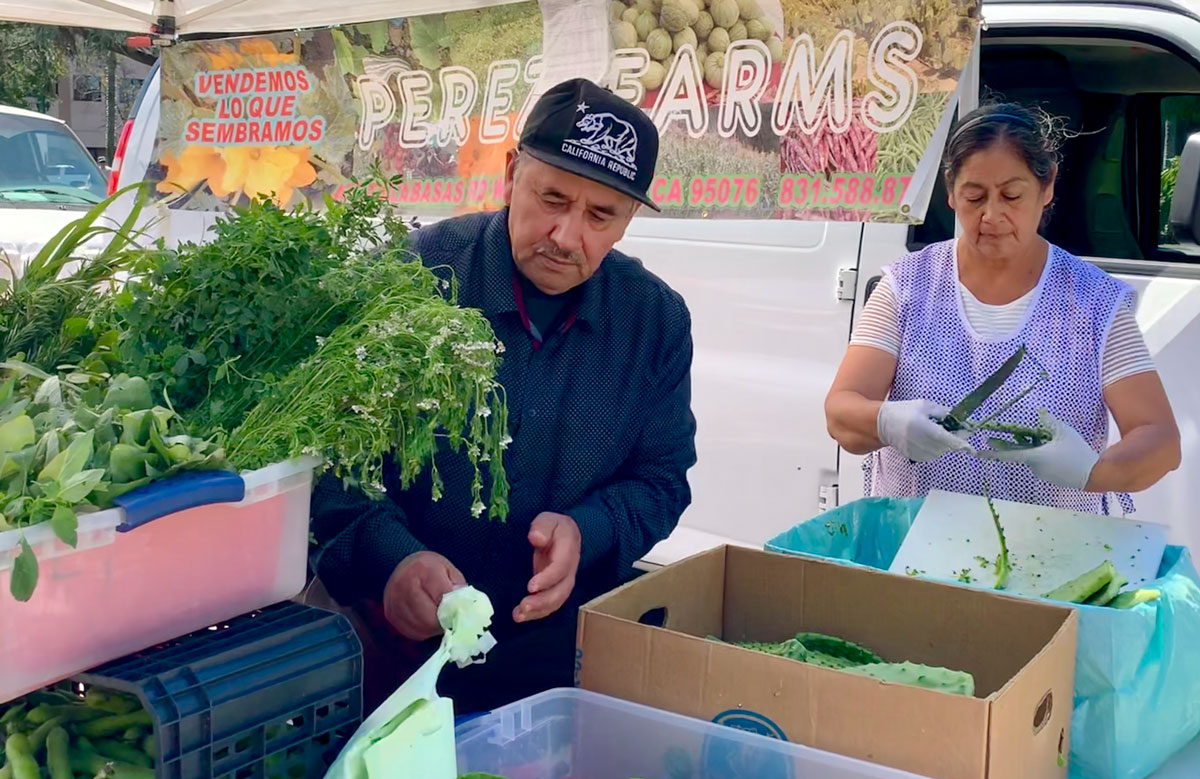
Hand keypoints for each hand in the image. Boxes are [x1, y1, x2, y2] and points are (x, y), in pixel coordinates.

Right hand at [382, 551, 465, 640]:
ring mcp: (394, 600)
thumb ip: (458, 587)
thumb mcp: (449, 570)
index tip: (461, 614)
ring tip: (440, 621)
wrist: (404, 565)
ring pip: (420, 627)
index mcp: (423, 569)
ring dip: (433, 629)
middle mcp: (404, 584)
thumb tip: (465, 607)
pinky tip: (427, 623)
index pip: (442, 597)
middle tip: (450, 621)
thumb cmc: (431, 568)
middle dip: (443, 623)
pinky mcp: (390, 614)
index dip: (454, 609)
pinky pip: (410, 632)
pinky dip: (422, 632)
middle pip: (429, 617)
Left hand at [514, 512, 580, 623]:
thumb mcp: (548, 520)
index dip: (547, 579)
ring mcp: (563, 582)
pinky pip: (550, 605)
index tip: (530, 586)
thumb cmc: (554, 527)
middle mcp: (569, 570)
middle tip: (523, 606)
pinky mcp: (555, 589)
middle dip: (542, 601)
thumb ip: (542, 527)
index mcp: (568, 551)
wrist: (567, 534)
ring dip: (538, 611)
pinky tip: (520, 616)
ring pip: (556, 601)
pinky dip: (536, 613)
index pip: (560, 568)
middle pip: (560, 590)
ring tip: (518, 615)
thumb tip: (535, 537)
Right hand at [877, 399, 973, 461]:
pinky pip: (931, 454)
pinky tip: (923, 438)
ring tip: (930, 430)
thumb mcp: (925, 406)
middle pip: (948, 446)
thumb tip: (961, 421)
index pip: (952, 441)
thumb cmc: (904, 411)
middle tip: (947, 427)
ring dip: (942, 443)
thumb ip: (944, 414)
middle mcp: (925, 444)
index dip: (964, 444)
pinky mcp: (915, 457)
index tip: (971, 447)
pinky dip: (932, 447)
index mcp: (928, 430)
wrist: (881, 424)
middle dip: (951, 438)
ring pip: (940, 451)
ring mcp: (919, 453)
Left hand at [977, 411, 1099, 489]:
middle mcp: (1033, 467)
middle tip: (991, 439)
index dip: (992, 453)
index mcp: (1034, 457)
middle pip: (1017, 454)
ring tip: (1043, 438)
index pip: (1008, 455)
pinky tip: (1052, 448)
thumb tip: (1039, 412)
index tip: (977, 453)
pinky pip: (1038, 463)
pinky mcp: (1047, 476)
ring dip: (1030, 448)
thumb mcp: (1064, 432)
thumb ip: (1049, 422)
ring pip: (1029, 457)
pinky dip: (1039, 454)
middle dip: (1005, 446)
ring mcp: (1040, 473)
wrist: (1094, 475)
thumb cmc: (1077, 453)